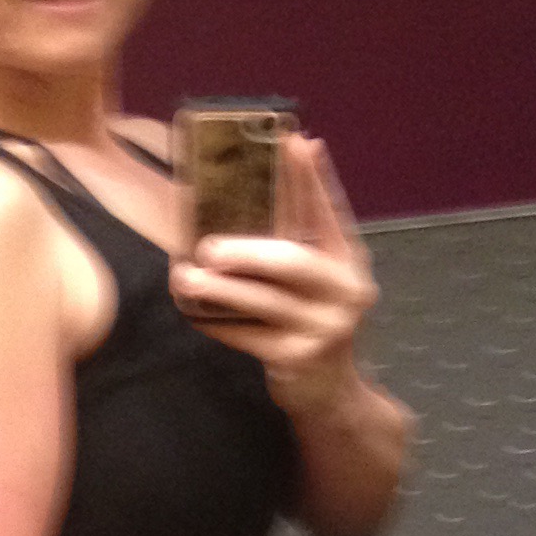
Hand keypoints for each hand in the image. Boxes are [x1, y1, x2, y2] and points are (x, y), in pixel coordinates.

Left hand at [170, 134, 376, 411]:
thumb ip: (301, 245)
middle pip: (292, 261)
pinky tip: (192, 312)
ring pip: (263, 301)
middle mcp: (344, 292)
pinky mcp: (296, 360)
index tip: (294, 140)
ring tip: (184, 278)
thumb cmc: (315, 325)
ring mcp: (323, 329)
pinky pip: (245, 336)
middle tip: (207, 246)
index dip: (313, 178)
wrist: (332, 395)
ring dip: (219, 289)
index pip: (331, 212)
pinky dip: (215, 323)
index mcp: (351, 261)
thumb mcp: (321, 283)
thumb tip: (249, 196)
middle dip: (246, 251)